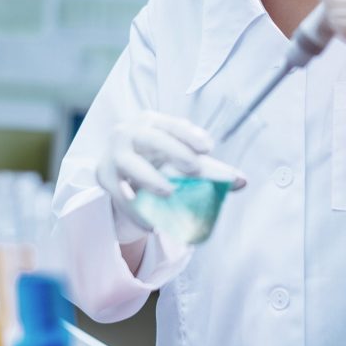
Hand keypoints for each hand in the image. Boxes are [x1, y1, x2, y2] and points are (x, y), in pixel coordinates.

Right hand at [97, 111, 244, 242]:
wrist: (121, 174)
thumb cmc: (157, 160)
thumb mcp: (182, 160)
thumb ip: (211, 170)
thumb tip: (242, 181)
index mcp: (151, 121)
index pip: (171, 124)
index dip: (189, 134)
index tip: (209, 147)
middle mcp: (129, 133)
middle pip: (150, 138)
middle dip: (173, 150)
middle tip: (195, 168)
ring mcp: (114, 155)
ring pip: (130, 164)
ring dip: (150, 178)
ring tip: (169, 192)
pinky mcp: (104, 177)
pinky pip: (119, 194)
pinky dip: (134, 209)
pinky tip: (149, 223)